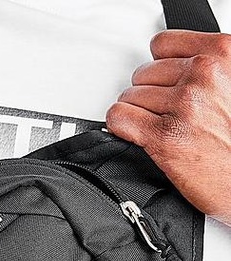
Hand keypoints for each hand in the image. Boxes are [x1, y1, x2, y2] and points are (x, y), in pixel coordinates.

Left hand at [106, 30, 230, 224]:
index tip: (161, 80)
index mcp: (222, 56)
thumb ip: (205, 71)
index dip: (158, 67)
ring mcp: (181, 106)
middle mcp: (202, 76)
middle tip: (164, 112)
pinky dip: (120, 126)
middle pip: (144, 73)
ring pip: (129, 97)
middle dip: (149, 94)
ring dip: (137, 113)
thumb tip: (173, 68)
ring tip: (157, 126)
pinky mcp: (162, 136)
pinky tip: (135, 133)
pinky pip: (119, 118)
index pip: (163, 45)